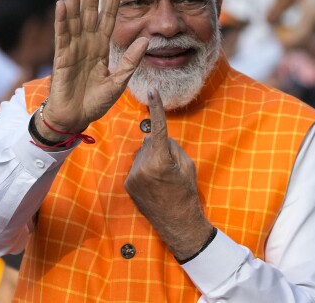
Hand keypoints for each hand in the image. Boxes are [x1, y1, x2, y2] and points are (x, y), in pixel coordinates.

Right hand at [42, 0, 148, 133]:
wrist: (76, 117)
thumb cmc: (96, 101)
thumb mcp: (119, 81)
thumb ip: (130, 61)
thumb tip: (146, 41)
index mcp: (102, 47)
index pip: (109, 17)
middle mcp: (87, 43)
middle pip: (91, 11)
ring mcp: (73, 48)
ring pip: (74, 18)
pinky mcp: (61, 57)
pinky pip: (62, 36)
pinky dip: (61, 20)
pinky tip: (61, 4)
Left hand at [124, 88, 212, 259]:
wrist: (177, 222)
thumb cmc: (187, 193)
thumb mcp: (187, 166)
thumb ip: (172, 146)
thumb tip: (154, 136)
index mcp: (160, 160)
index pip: (158, 128)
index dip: (156, 108)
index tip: (152, 92)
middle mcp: (142, 166)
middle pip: (150, 142)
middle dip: (159, 148)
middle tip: (170, 167)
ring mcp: (133, 176)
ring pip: (142, 154)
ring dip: (150, 159)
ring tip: (161, 178)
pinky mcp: (128, 184)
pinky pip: (136, 166)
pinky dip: (144, 169)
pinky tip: (153, 184)